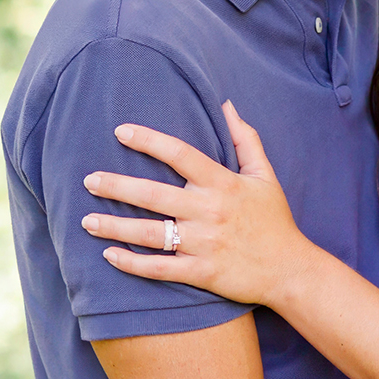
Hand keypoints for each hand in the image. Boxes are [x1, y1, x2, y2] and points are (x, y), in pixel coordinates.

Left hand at [82, 101, 318, 306]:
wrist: (290, 270)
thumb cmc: (274, 220)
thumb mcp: (264, 175)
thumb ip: (244, 138)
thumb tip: (226, 105)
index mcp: (222, 183)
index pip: (180, 154)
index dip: (149, 141)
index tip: (120, 132)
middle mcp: (209, 211)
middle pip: (154, 194)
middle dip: (118, 186)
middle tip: (89, 179)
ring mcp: (204, 243)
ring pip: (151, 233)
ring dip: (115, 226)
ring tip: (87, 220)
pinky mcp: (202, 273)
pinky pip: (160, 269)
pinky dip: (133, 264)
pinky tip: (110, 255)